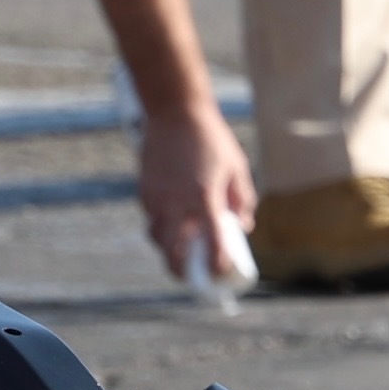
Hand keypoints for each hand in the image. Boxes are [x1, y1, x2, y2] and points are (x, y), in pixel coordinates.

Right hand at [135, 97, 256, 290]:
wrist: (175, 113)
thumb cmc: (212, 140)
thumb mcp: (237, 168)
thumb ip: (244, 201)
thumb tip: (243, 226)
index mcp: (205, 200)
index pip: (212, 246)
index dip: (217, 266)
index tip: (221, 273)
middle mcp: (177, 204)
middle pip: (173, 253)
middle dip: (182, 271)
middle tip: (192, 276)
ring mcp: (157, 199)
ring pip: (157, 238)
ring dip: (169, 249)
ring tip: (181, 250)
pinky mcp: (144, 191)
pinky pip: (152, 218)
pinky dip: (162, 225)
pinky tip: (174, 220)